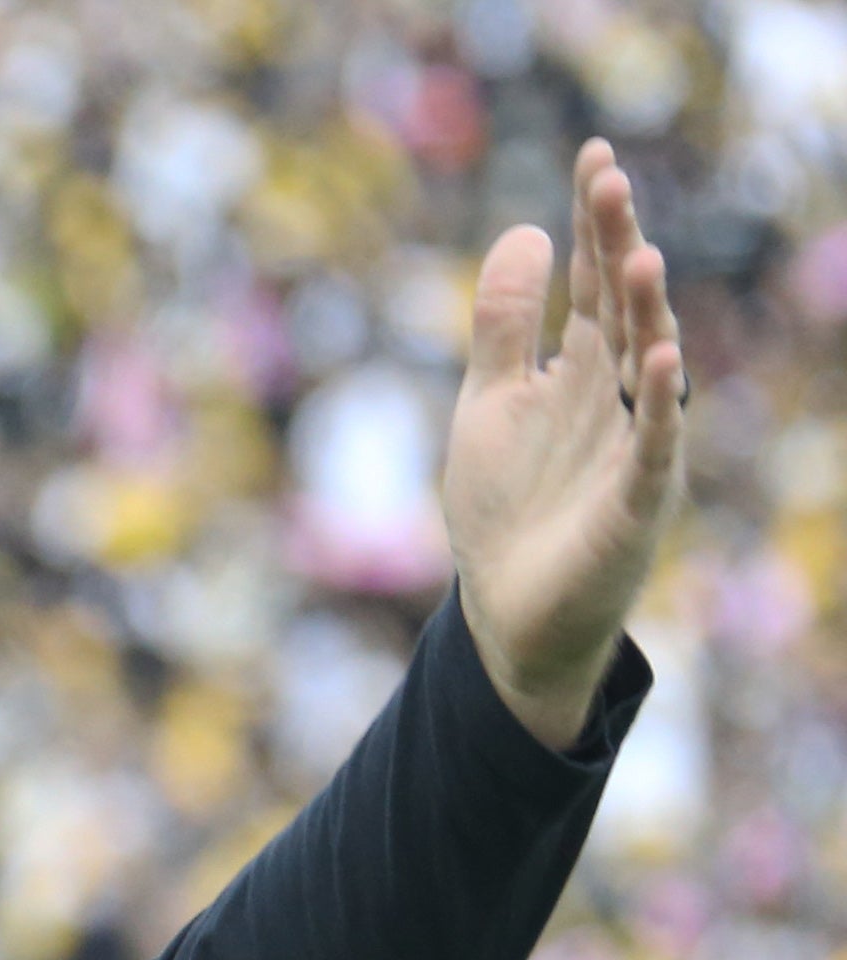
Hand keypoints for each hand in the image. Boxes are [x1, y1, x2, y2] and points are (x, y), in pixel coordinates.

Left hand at [442, 140, 688, 750]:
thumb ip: (503, 325)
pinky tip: (657, 356)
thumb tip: (523, 232)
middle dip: (617, 246)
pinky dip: (657, 403)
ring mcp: (631, 446)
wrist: (511, 615)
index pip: (592, 281)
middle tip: (609, 179)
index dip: (592, 223)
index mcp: (579, 371)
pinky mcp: (634, 502)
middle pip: (621, 307)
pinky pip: (654, 445)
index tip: (591, 156)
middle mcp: (615, 397)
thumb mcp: (488, 403)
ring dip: (645, 311)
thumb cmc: (506, 507)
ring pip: (648, 365)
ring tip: (637, 254)